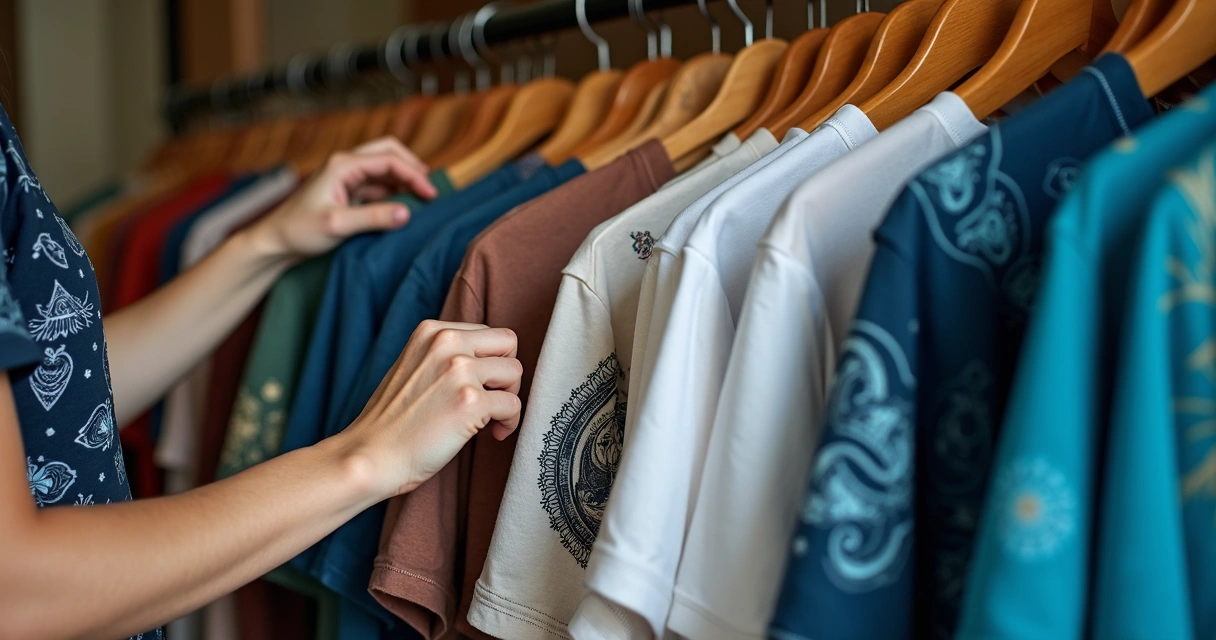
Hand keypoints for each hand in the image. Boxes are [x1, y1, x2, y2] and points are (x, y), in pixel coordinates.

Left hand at [245, 137, 438, 259]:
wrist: (274, 242)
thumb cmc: (299, 231)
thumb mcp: (337, 226)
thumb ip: (373, 218)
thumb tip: (408, 213)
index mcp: (343, 165)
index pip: (388, 160)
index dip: (414, 175)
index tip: (432, 195)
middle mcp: (346, 165)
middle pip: (388, 153)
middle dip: (412, 168)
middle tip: (431, 190)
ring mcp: (347, 178)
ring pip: (384, 170)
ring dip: (404, 181)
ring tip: (423, 200)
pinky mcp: (348, 193)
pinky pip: (378, 186)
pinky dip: (394, 193)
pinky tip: (404, 208)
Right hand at [339, 320, 523, 496]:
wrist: (370, 456)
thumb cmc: (392, 422)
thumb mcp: (414, 367)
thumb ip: (447, 356)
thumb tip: (491, 362)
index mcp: (432, 331)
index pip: (488, 332)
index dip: (491, 361)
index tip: (482, 386)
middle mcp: (447, 342)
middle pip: (508, 343)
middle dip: (506, 373)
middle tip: (494, 399)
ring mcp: (459, 370)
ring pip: (515, 371)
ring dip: (510, 397)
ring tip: (491, 419)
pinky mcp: (471, 402)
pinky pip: (513, 405)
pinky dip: (510, 422)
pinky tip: (493, 434)